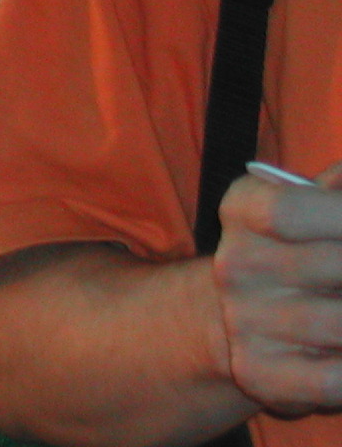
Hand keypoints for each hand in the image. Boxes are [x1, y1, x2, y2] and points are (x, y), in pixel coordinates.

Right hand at [214, 161, 341, 416]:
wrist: (236, 321)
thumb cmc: (298, 254)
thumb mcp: (307, 206)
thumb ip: (334, 188)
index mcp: (243, 209)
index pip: (291, 209)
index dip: (338, 216)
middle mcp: (235, 265)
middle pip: (332, 265)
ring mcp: (244, 321)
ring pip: (338, 324)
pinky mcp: (260, 373)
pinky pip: (334, 379)